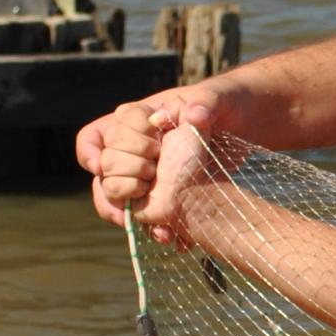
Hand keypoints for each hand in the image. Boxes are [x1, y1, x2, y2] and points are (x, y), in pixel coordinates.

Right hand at [80, 87, 232, 236]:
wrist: (245, 135)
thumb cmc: (225, 107)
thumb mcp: (217, 99)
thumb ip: (206, 102)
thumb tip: (194, 115)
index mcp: (135, 122)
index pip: (94, 136)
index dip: (89, 151)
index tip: (100, 165)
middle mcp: (132, 149)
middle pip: (103, 167)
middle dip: (125, 171)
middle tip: (152, 170)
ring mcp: (143, 175)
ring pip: (112, 196)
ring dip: (126, 205)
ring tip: (151, 203)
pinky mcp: (158, 198)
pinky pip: (141, 218)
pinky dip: (151, 228)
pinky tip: (171, 236)